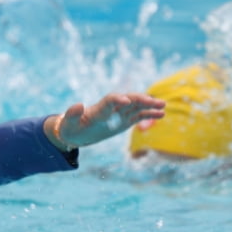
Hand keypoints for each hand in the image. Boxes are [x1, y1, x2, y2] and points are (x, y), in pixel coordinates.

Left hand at [49, 92, 164, 149]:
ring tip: (163, 105)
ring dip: (148, 105)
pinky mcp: (124, 121)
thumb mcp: (68, 123)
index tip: (126, 100)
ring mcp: (119, 114)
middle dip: (139, 100)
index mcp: (98, 109)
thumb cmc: (71, 128)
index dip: (117, 99)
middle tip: (152, 101)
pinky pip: (139, 116)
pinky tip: (161, 114)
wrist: (76, 132)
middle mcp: (111, 109)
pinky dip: (149, 114)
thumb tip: (78, 104)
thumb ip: (72, 114)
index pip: (110, 101)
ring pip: (136, 106)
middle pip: (127, 100)